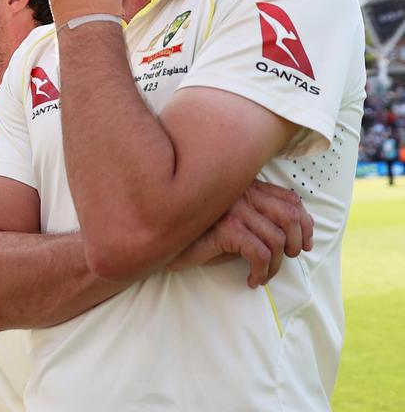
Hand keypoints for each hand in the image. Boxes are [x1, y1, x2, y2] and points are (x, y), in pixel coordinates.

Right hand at [167, 181, 313, 286]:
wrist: (162, 240)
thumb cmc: (198, 235)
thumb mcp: (232, 222)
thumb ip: (257, 218)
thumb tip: (294, 236)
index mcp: (246, 186)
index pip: (290, 200)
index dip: (305, 224)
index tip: (305, 245)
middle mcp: (241, 192)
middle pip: (290, 217)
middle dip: (297, 243)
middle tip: (288, 260)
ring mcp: (233, 209)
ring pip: (277, 240)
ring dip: (276, 266)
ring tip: (263, 275)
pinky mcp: (226, 228)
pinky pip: (260, 254)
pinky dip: (262, 272)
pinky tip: (251, 280)